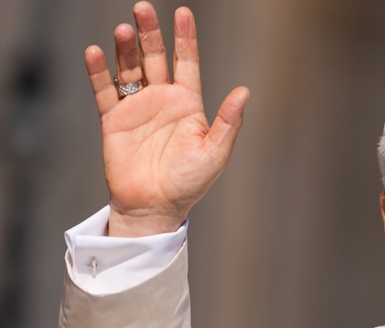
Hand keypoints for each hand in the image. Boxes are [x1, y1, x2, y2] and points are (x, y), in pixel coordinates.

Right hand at [85, 2, 248, 236]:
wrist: (155, 207)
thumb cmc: (189, 183)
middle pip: (155, 57)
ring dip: (125, 49)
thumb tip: (244, 92)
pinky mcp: (113, 121)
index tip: (183, 13)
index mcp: (188, 104)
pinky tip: (96, 53)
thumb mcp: (215, 152)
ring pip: (129, 68)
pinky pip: (105, 91)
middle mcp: (162, 100)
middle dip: (150, 33)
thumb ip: (227, 122)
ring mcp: (137, 108)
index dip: (185, 38)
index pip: (187, 63)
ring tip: (123, 30)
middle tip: (142, 7)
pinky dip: (99, 72)